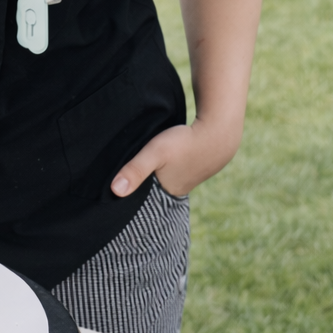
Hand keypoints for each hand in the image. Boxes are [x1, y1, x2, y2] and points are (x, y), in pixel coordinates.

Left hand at [110, 118, 241, 200]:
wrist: (219, 131)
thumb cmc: (185, 142)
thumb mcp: (155, 153)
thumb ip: (135, 170)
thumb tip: (115, 191)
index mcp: (168, 192)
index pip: (143, 201)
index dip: (130, 195)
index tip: (113, 193)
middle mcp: (178, 189)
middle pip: (152, 190)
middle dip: (139, 186)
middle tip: (121, 177)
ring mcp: (187, 177)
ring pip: (163, 178)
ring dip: (153, 174)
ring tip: (137, 167)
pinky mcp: (193, 164)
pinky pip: (174, 169)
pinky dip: (165, 165)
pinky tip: (161, 157)